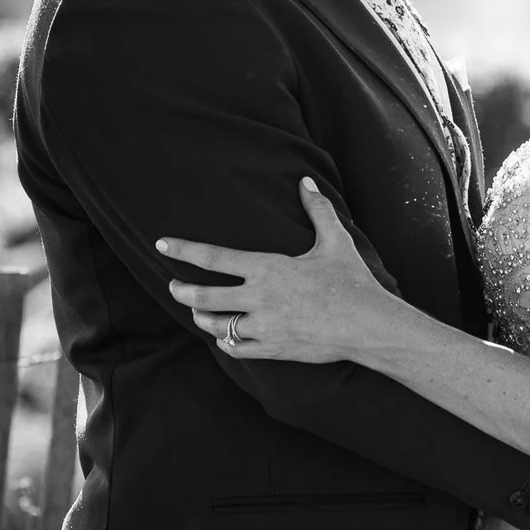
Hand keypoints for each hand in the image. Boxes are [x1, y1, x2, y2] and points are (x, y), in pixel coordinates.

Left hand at [161, 178, 394, 364]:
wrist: (367, 325)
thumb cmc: (352, 281)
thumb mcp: (336, 241)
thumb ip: (317, 210)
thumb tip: (306, 182)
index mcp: (268, 268)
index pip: (213, 258)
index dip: (183, 250)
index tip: (162, 245)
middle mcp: (259, 298)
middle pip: (203, 297)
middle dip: (181, 291)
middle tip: (173, 286)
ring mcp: (263, 326)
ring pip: (215, 326)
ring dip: (202, 318)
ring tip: (197, 312)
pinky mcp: (272, 348)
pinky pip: (236, 348)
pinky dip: (226, 342)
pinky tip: (224, 338)